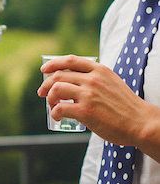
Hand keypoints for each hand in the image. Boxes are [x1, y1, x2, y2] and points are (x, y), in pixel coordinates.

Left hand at [38, 55, 154, 147]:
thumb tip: (73, 83)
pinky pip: (60, 108)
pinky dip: (54, 112)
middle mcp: (93, 79)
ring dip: (49, 98)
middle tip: (41, 93)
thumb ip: (95, 79)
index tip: (44, 70)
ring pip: (56, 89)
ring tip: (52, 106)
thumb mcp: (112, 83)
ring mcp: (88, 95)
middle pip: (58, 76)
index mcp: (100, 70)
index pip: (70, 60)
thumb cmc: (126, 106)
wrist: (141, 123)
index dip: (53, 64)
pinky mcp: (85, 111)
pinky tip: (57, 117)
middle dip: (46, 85)